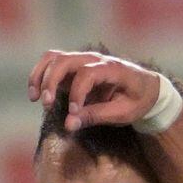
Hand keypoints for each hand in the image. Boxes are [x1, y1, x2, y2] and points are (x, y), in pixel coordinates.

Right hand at [27, 50, 162, 131]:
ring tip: (35, 98)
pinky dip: (40, 75)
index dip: (77, 92)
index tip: (74, 112)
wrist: (146, 87)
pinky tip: (37, 94)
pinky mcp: (74, 67)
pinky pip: (52, 63)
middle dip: (51, 81)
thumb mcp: (124, 113)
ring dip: (40, 75)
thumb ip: (96, 116)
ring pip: (54, 57)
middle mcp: (96, 59)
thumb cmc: (138, 100)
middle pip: (65, 60)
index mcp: (113, 68)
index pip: (88, 73)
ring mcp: (83, 60)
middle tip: (47, 104)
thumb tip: (68, 124)